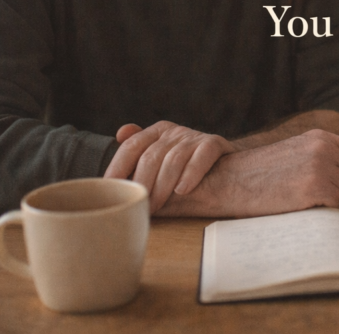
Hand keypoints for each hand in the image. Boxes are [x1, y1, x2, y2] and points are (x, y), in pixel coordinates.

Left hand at [104, 121, 235, 213]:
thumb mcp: (161, 161)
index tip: (110, 187)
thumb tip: (120, 135)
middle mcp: (174, 131)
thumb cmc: (186, 169)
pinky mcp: (214, 143)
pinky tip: (182, 190)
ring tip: (157, 205)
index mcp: (156, 132)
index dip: (118, 167)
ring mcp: (194, 136)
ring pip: (173, 160)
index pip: (131, 146)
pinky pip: (201, 157)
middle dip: (142, 184)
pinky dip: (190, 174)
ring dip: (163, 186)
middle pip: (151, 156)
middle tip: (139, 206)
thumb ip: (139, 157)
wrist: (228, 168)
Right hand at [156, 129, 338, 217]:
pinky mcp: (314, 186)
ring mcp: (320, 165)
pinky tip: (309, 209)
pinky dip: (330, 212)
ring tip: (313, 205)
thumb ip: (323, 159)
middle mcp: (324, 147)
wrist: (229, 180)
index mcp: (320, 137)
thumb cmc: (259, 174)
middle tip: (336, 205)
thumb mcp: (295, 154)